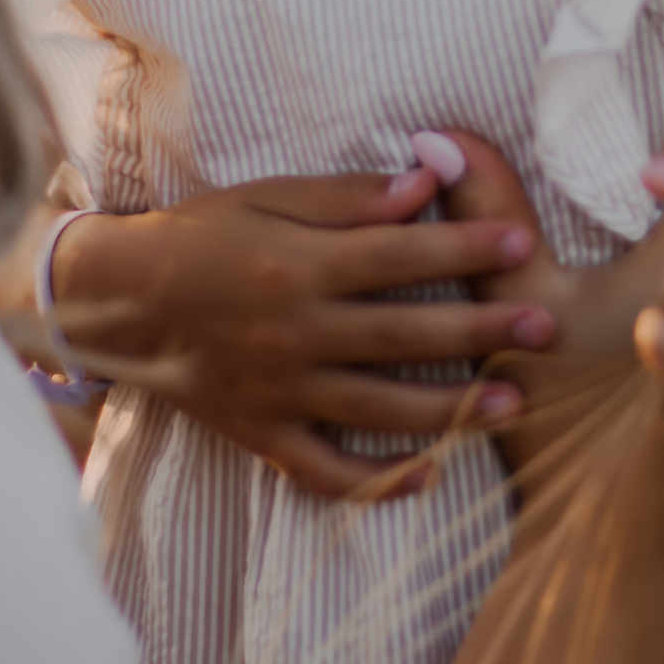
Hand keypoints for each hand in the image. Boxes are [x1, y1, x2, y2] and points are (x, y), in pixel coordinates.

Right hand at [51, 161, 559, 499]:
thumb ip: (345, 198)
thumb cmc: (200, 236)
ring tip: (513, 404)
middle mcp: (292, 332)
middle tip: (545, 330)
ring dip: (451, 409)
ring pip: (377, 407)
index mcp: (296, 265)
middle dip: (480, 330)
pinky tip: (428, 476)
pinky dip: (375, 481)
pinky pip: (325, 469)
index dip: (462, 246)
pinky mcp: (262, 434)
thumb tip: (424, 182)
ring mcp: (278, 391)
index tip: (520, 240)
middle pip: (401, 333)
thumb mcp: (263, 198)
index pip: (396, 255)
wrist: (118, 302)